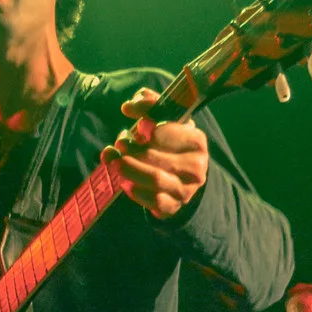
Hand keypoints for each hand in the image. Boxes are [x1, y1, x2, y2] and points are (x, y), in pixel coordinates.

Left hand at [105, 88, 208, 220]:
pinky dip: (136, 192)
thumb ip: (148, 105)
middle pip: (156, 157)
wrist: (182, 177)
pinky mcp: (175, 206)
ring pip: (156, 179)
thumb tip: (128, 107)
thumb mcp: (165, 119)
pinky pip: (154, 201)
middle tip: (119, 144)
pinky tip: (126, 183)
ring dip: (130, 170)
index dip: (148, 128)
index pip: (167, 132)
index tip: (137, 126)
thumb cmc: (170, 143)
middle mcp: (196, 166)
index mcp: (196, 140)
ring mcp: (187, 189)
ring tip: (115, 163)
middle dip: (132, 150)